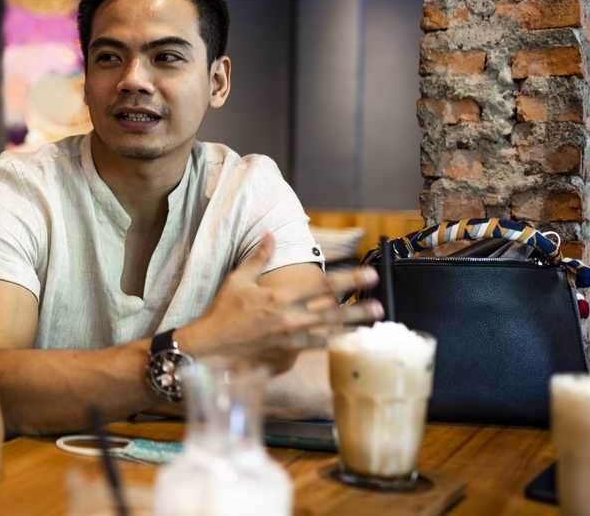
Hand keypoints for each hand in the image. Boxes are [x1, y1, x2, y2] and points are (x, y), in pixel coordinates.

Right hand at [177, 234, 382, 372]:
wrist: (210, 347)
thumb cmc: (223, 311)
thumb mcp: (237, 280)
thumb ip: (258, 257)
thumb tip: (271, 234)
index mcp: (278, 298)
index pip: (320, 286)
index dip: (347, 278)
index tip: (368, 273)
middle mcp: (288, 320)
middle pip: (331, 313)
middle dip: (358, 308)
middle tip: (379, 303)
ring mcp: (289, 340)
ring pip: (328, 333)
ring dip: (351, 328)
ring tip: (371, 323)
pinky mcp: (286, 354)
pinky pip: (314, 348)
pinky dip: (331, 343)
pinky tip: (346, 341)